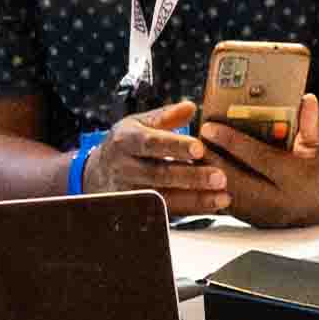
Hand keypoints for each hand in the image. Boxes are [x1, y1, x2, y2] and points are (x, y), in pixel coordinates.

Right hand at [80, 100, 232, 220]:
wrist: (96, 173)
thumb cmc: (126, 144)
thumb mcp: (138, 124)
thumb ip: (166, 116)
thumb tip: (190, 107)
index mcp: (126, 140)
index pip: (152, 143)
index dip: (176, 147)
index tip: (200, 149)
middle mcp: (125, 167)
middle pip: (159, 174)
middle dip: (191, 177)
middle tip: (220, 177)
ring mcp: (128, 192)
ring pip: (164, 198)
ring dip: (195, 199)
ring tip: (222, 196)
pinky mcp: (135, 210)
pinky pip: (165, 213)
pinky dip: (189, 210)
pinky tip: (211, 205)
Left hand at [198, 92, 318, 225]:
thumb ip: (312, 122)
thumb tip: (306, 99)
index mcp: (298, 178)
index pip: (259, 159)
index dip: (232, 143)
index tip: (209, 127)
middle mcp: (283, 202)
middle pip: (238, 183)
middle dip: (212, 163)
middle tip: (191, 144)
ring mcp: (270, 217)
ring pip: (230, 200)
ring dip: (207, 180)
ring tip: (189, 159)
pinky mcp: (260, 223)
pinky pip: (231, 210)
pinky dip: (212, 193)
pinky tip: (198, 178)